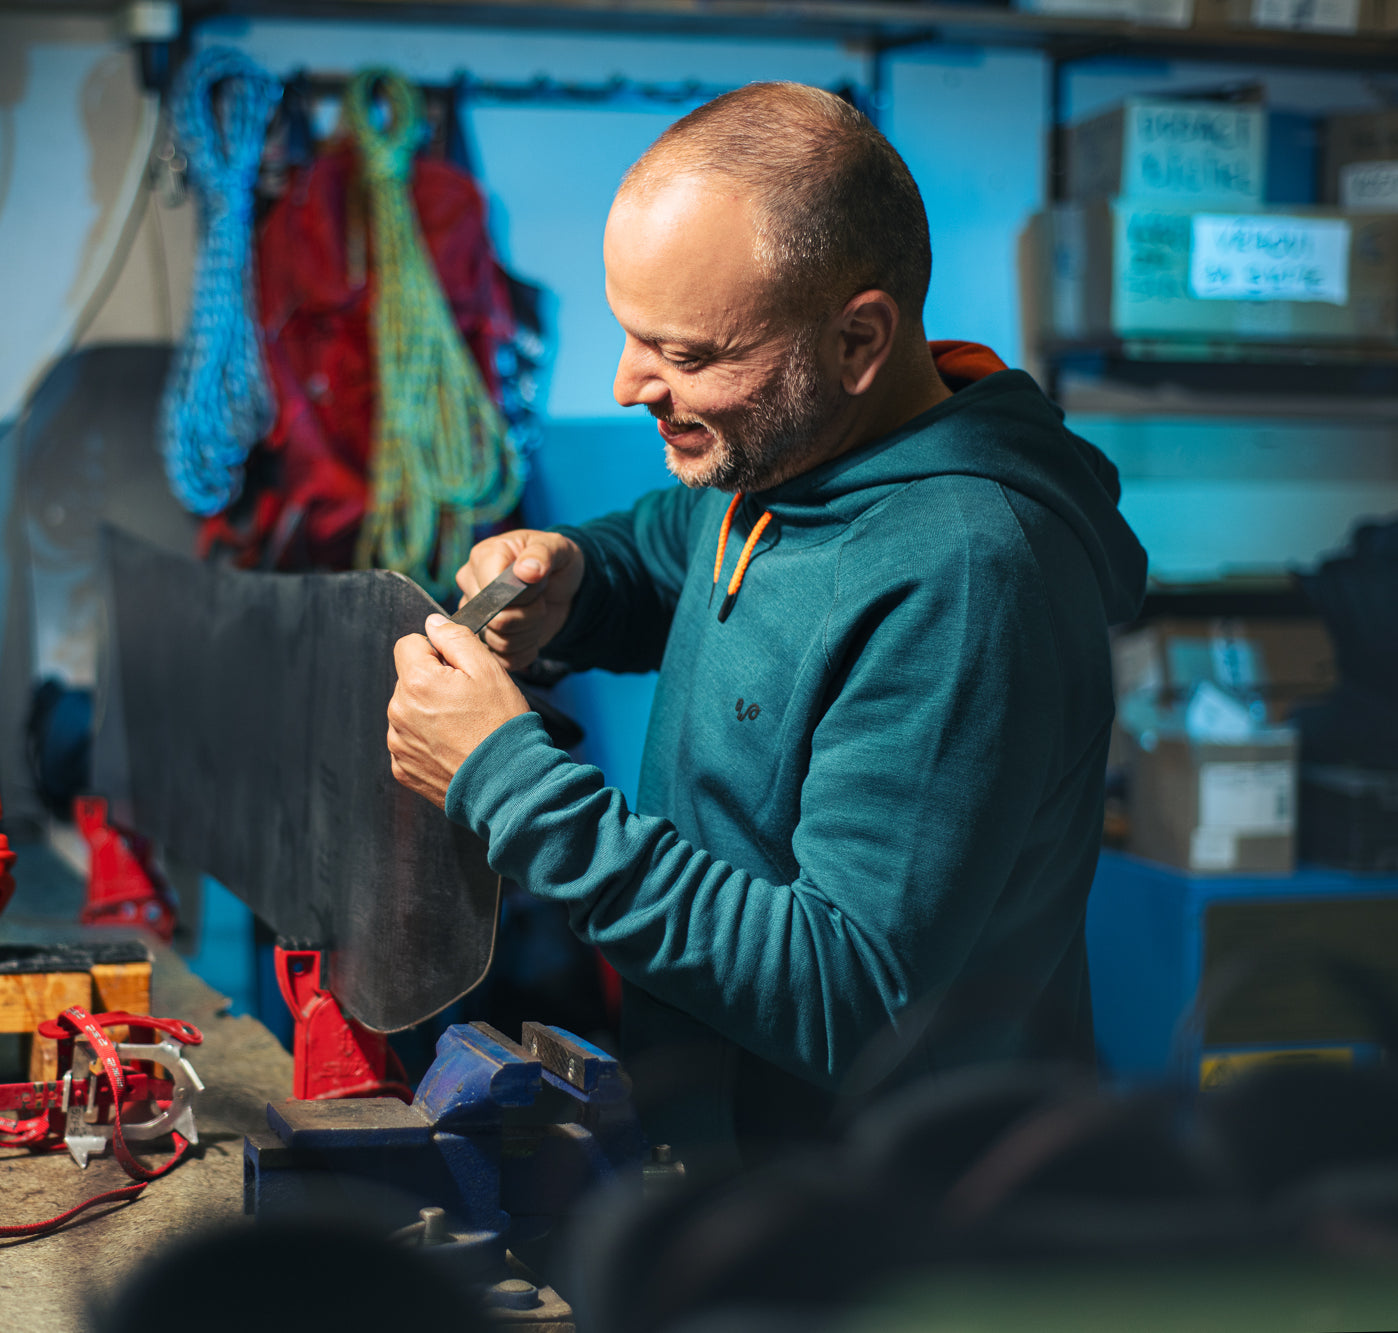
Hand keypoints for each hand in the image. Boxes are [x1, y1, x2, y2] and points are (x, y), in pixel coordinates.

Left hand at [387, 614, 529, 808]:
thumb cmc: (501, 727)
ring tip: (464, 728)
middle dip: (433, 684)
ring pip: (409, 710)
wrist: (508, 785)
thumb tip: (433, 624)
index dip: (436, 651)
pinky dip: (428, 742)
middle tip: (468, 703)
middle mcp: (399, 711)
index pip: (409, 644)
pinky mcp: (403, 768)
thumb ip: (456, 638)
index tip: (457, 670)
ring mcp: (398, 743)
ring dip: (429, 713)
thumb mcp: (488, 670)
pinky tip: (454, 748)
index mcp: (417, 682)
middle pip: (409, 679)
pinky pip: (410, 741)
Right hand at [455, 529, 583, 670]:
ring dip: (530, 632)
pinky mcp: (487, 640)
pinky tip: (533, 632)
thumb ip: (543, 553)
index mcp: (482, 558)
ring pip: (500, 642)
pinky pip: (504, 659)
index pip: (492, 591)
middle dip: (530, 615)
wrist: (561, 585)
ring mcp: (476, 616)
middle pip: (496, 620)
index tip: (537, 581)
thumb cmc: (555, 560)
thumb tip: (526, 570)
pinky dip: (526, 649)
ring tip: (537, 612)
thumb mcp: (557, 547)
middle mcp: (471, 588)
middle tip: (540, 600)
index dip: (522, 594)